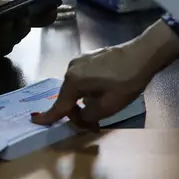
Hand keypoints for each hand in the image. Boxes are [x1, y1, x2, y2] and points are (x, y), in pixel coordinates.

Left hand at [0, 0, 55, 57]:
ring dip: (5, 33)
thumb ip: (19, 7)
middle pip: (21, 34)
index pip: (34, 22)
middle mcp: (10, 36)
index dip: (44, 18)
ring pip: (9, 43)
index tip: (52, 12)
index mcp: (15, 22)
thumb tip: (44, 8)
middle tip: (20, 18)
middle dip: (20, 27)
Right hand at [32, 20, 178, 129]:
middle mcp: (71, 69)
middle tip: (93, 124)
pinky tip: (102, 91)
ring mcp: (79, 61)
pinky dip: (86, 89)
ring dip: (82, 100)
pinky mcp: (88, 57)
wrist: (143, 54)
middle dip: (75, 111)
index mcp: (73, 82)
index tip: (34, 121)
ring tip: (101, 107)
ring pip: (74, 87)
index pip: (59, 105)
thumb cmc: (127, 81)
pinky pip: (81, 78)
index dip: (47, 116)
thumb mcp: (108, 106)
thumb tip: (80, 117)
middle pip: (67, 96)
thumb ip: (88, 116)